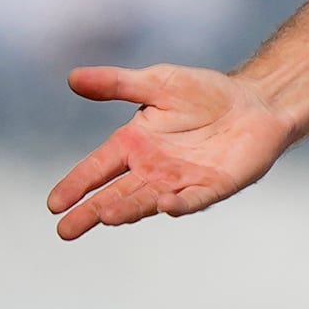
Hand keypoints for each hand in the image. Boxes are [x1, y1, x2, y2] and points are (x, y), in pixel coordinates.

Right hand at [48, 62, 298, 239]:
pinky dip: (179, 204)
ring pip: (147, 200)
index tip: (54, 204)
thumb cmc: (204, 93)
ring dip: (128, 210)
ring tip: (106, 217)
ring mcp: (181, 180)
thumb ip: (117, 83)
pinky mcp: (213, 185)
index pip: (96, 169)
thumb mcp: (156, 83)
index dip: (75, 185)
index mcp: (133, 145)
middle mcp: (152, 169)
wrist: (255, 101)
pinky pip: (193, 198)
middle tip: (66, 231)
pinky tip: (165, 206)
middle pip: (115, 195)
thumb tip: (72, 77)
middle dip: (91, 212)